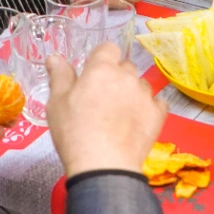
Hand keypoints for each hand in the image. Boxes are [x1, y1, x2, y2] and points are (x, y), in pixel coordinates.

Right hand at [46, 42, 167, 177]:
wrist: (104, 165)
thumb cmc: (74, 132)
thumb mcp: (57, 103)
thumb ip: (59, 76)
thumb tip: (55, 57)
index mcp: (102, 69)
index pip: (108, 48)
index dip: (101, 59)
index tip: (92, 75)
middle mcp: (127, 77)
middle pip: (125, 67)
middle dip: (115, 77)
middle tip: (101, 99)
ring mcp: (146, 95)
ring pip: (140, 85)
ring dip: (131, 93)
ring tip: (119, 115)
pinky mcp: (158, 115)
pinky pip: (156, 103)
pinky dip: (148, 109)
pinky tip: (136, 122)